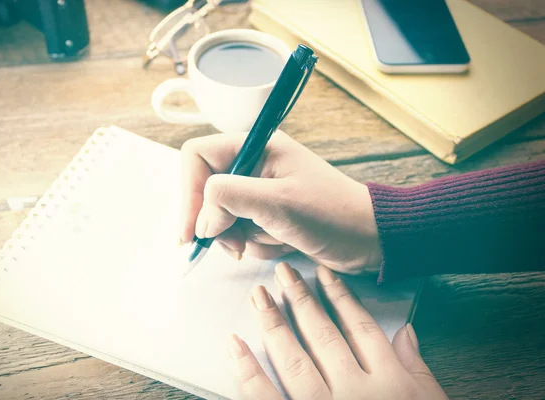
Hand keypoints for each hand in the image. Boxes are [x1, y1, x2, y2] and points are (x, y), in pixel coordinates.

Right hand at [179, 131, 380, 273]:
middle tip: (235, 244)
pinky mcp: (268, 213)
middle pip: (205, 190)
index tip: (194, 231)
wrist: (369, 239)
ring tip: (271, 240)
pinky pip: (241, 230)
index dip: (189, 192)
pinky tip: (281, 243)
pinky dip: (256, 243)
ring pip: (222, 215)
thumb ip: (228, 198)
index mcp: (255, 147)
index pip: (197, 157)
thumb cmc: (332, 214)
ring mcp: (260, 191)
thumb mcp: (277, 202)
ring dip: (240, 236)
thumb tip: (202, 219)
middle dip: (218, 222)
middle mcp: (253, 165)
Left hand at [228, 262, 447, 399]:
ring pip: (294, 358)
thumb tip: (406, 330)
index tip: (324, 275)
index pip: (360, 327)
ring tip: (258, 296)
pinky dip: (247, 371)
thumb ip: (418, 368)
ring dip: (273, 323)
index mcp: (389, 382)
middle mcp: (356, 390)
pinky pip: (266, 398)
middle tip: (283, 272)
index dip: (341, 297)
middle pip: (323, 335)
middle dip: (301, 300)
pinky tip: (235, 346)